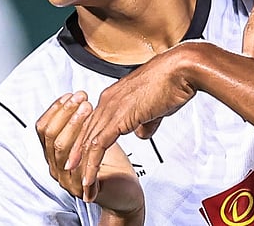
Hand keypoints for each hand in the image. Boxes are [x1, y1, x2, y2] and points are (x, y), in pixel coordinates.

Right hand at [36, 92, 143, 218]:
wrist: (127, 193)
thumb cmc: (114, 166)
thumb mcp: (98, 138)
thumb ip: (89, 122)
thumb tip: (87, 99)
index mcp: (58, 154)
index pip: (44, 127)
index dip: (56, 109)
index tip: (71, 95)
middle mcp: (57, 166)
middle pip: (49, 135)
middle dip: (65, 113)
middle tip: (81, 98)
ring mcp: (66, 178)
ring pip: (59, 147)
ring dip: (73, 124)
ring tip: (87, 109)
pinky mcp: (78, 188)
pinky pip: (74, 164)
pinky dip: (83, 146)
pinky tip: (93, 133)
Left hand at [67, 46, 200, 201]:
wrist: (181, 70)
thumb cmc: (174, 82)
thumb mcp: (156, 107)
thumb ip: (146, 121)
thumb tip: (141, 133)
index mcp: (115, 96)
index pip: (93, 122)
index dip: (87, 141)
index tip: (83, 157)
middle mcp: (108, 100)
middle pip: (85, 132)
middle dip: (78, 155)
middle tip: (72, 173)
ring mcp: (111, 108)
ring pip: (88, 141)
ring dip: (82, 165)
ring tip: (80, 183)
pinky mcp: (118, 118)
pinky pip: (98, 145)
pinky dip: (92, 164)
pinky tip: (90, 177)